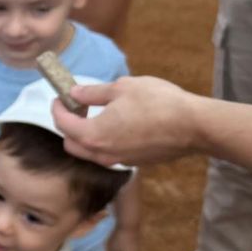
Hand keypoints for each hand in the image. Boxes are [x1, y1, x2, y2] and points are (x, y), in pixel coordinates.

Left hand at [53, 77, 203, 167]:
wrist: (194, 126)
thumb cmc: (158, 103)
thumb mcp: (121, 88)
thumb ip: (93, 92)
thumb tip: (75, 93)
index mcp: (93, 135)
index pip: (62, 124)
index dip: (57, 108)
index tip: (60, 97)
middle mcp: (102, 154)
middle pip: (71, 143)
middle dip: (68, 124)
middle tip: (77, 105)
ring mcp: (119, 161)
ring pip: (90, 152)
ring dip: (87, 134)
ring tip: (97, 112)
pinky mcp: (135, 162)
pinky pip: (110, 153)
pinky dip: (105, 140)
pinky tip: (118, 122)